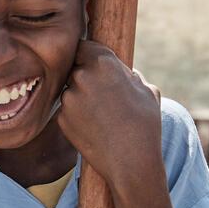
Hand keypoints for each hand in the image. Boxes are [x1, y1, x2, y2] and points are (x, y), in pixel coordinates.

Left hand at [55, 40, 162, 192]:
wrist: (131, 162)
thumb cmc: (145, 125)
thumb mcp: (147, 90)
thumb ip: (128, 74)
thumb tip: (121, 70)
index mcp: (104, 63)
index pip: (84, 45)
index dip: (87, 54)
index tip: (91, 60)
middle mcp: (81, 76)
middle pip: (75, 67)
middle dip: (84, 76)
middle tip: (101, 94)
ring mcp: (68, 98)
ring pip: (70, 89)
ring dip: (80, 97)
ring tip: (102, 115)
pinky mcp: (61, 118)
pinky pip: (67, 110)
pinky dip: (76, 115)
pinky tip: (94, 127)